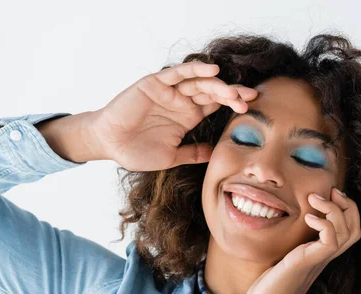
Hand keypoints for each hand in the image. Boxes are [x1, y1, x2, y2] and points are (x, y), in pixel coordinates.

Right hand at [86, 61, 257, 171]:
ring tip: (235, 92)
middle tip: (250, 99)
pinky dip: (195, 69)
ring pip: (200, 82)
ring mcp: (170, 92)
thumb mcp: (172, 157)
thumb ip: (194, 153)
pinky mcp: (156, 84)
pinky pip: (178, 73)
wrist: (109, 145)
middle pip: (214, 92)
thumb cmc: (137, 151)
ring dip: (219, 85)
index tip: (252, 109)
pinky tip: (213, 70)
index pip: (216, 105)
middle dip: (233, 94)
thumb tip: (216, 155)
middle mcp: (182, 101)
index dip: (234, 104)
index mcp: (188, 116)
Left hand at [242, 187, 360, 293]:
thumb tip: (291, 223)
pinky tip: (308, 218)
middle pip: (355, 228)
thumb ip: (294, 242)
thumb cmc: (270, 285)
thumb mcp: (285, 255)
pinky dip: (324, 223)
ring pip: (348, 232)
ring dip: (334, 209)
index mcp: (322, 254)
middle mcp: (325, 257)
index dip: (347, 209)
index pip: (351, 230)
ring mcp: (319, 260)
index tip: (331, 194)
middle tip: (330, 192)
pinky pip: (331, 240)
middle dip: (348, 205)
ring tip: (314, 199)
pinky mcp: (309, 262)